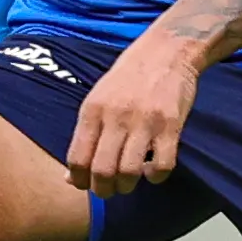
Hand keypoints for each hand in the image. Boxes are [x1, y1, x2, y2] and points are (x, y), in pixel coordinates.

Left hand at [64, 32, 201, 196]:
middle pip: (101, 170)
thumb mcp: (98, 98)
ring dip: (127, 185)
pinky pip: (162, 165)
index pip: (77, 158)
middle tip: (108, 190)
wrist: (166, 51)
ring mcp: (144, 121)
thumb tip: (70, 176)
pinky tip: (152, 170)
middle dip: (102, 189)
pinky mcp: (171, 125)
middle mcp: (116, 116)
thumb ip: (85, 134)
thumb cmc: (128, 77)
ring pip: (129, 172)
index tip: (85, 185)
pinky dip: (156, 176)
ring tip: (129, 181)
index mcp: (93, 110)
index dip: (79, 180)